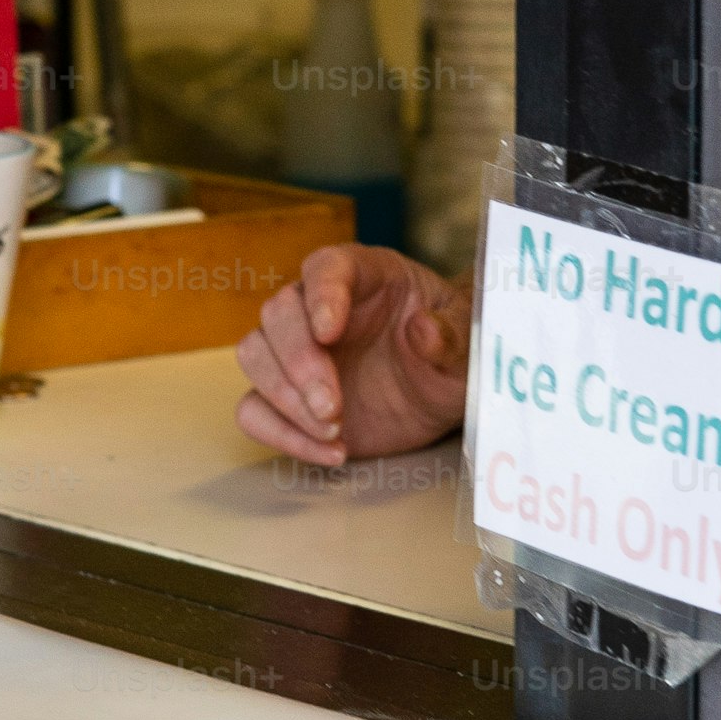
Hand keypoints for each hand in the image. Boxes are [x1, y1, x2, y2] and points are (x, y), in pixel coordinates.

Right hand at [234, 244, 469, 467]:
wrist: (440, 395)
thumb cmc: (451, 354)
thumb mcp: (467, 345)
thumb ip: (450, 336)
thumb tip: (423, 329)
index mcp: (363, 275)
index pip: (325, 268)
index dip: (322, 295)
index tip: (329, 331)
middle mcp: (317, 306)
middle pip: (277, 315)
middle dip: (298, 363)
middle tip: (332, 407)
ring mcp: (296, 351)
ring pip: (254, 356)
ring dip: (283, 397)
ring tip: (333, 430)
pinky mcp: (287, 396)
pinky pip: (253, 409)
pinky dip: (280, 433)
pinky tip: (328, 451)